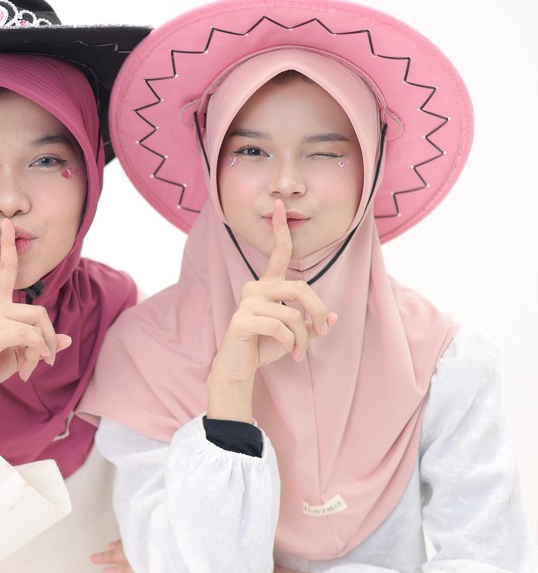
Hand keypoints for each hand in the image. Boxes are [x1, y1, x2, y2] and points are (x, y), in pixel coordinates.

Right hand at [0, 219, 71, 413]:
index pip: (5, 271)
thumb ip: (39, 344)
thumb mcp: (19, 355)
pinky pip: (27, 335)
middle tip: (44, 361)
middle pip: (39, 311)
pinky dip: (36, 352)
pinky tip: (28, 370)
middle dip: (49, 338)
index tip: (9, 224)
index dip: (8, 247)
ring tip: (32, 369)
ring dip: (43, 349)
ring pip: (36, 323)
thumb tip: (66, 339)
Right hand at [207, 200, 336, 420]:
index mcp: (268, 286)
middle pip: (300, 288)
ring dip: (303, 337)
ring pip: (291, 313)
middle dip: (317, 310)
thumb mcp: (295, 336)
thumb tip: (333, 317)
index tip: (280, 205)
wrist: (238, 368)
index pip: (278, 253)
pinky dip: (291, 343)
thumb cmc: (264, 347)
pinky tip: (288, 352)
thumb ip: (312, 324)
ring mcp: (246, 302)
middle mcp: (255, 288)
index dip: (280, 229)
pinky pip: (279, 326)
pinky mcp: (240, 319)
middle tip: (322, 331)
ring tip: (300, 352)